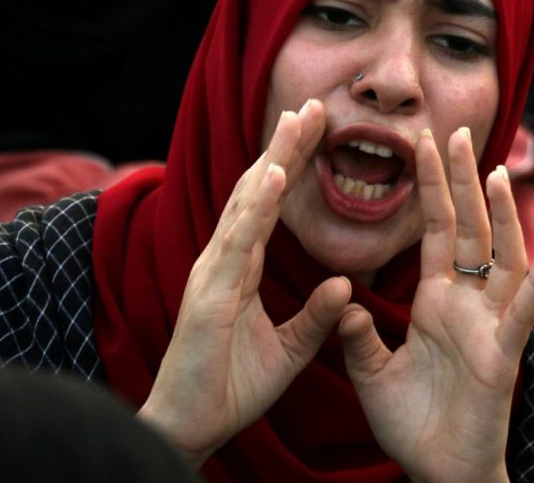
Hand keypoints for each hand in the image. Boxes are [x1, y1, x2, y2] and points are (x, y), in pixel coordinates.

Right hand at [138, 99, 351, 467]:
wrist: (190, 427)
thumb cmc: (231, 386)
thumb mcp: (288, 350)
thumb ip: (314, 317)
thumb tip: (343, 284)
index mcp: (239, 268)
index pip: (269, 205)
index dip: (291, 166)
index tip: (316, 131)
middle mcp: (224, 259)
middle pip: (259, 192)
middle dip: (285, 148)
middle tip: (311, 106)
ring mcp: (215, 271)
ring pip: (248, 204)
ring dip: (274, 159)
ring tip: (297, 120)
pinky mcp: (211, 292)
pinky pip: (239, 241)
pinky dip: (257, 205)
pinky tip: (273, 173)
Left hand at [338, 127, 533, 482]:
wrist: (437, 468)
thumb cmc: (412, 421)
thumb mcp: (373, 369)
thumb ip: (360, 334)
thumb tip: (345, 300)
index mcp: (435, 299)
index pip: (433, 230)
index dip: (427, 189)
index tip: (420, 145)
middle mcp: (464, 302)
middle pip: (466, 228)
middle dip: (459, 181)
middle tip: (455, 131)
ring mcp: (487, 323)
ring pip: (499, 257)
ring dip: (500, 215)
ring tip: (496, 170)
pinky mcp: (501, 354)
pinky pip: (522, 312)